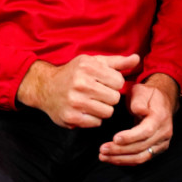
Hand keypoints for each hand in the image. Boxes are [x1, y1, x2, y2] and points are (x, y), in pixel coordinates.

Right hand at [16, 53, 140, 127]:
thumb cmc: (73, 74)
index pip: (118, 81)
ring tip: (89, 102)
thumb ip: (116, 62)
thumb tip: (137, 59)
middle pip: (114, 98)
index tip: (101, 82)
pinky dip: (92, 118)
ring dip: (101, 109)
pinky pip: (97, 122)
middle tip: (95, 93)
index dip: (112, 83)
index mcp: (86, 66)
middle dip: (108, 97)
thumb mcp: (91, 62)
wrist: (44, 87)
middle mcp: (80, 83)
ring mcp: (75, 101)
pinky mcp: (71, 116)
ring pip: (108, 111)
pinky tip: (83, 110)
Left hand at [98, 73, 177, 165]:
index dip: (130, 137)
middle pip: (142, 147)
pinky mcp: (156, 148)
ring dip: (122, 159)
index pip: (146, 131)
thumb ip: (139, 101)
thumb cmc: (148, 95)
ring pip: (142, 156)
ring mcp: (161, 143)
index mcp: (160, 118)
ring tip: (104, 157)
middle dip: (120, 150)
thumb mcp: (142, 91)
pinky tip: (113, 159)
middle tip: (102, 149)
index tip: (115, 138)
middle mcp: (163, 133)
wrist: (163, 101)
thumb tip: (138, 110)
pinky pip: (142, 158)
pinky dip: (127, 160)